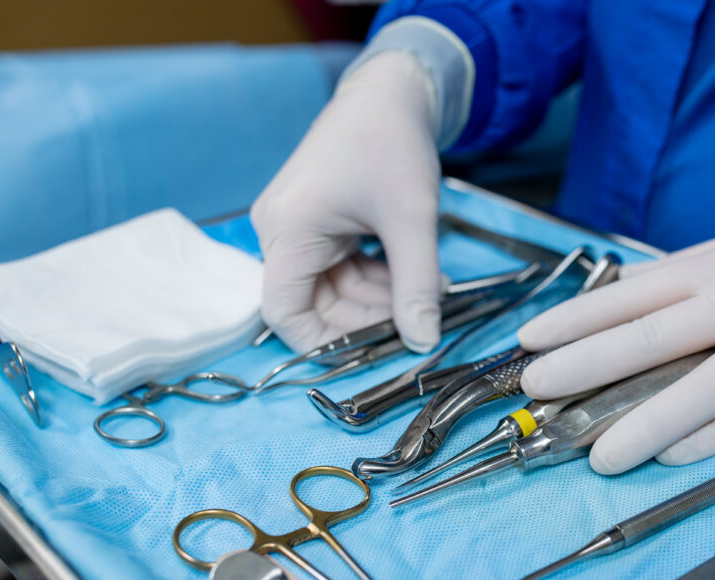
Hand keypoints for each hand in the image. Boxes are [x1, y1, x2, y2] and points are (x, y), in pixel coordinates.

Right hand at [251, 52, 442, 352]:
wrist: (391, 91)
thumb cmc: (392, 143)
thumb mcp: (411, 220)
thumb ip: (416, 285)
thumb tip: (423, 342)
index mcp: (288, 230)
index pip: (285, 312)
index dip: (324, 343)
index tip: (374, 353)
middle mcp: (282, 232)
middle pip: (315, 303)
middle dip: (369, 317)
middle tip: (420, 319)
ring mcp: (298, 227)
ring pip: (334, 289)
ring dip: (380, 298)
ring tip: (432, 291)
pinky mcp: (318, 223)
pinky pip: (342, 268)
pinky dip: (377, 277)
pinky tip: (417, 276)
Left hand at [518, 201, 714, 473]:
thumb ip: (685, 272)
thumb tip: (623, 294)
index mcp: (714, 266)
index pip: (629, 295)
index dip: (574, 318)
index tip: (529, 340)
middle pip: (648, 338)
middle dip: (584, 365)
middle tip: (535, 390)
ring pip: (697, 389)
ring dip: (642, 424)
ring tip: (597, 454)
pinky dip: (708, 439)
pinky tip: (670, 458)